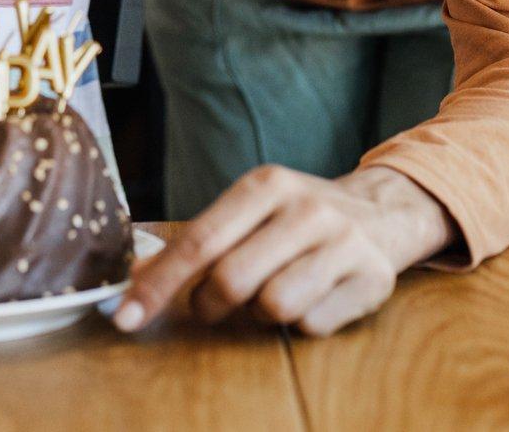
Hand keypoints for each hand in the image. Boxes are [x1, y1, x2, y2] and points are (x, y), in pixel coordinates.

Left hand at [113, 165, 454, 337]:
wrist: (382, 211)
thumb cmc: (296, 218)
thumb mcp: (249, 211)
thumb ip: (197, 241)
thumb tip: (136, 276)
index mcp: (266, 184)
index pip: (199, 241)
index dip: (158, 284)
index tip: (127, 317)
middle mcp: (306, 208)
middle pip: (231, 279)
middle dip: (209, 305)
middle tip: (212, 306)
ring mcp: (343, 242)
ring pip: (273, 306)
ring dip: (260, 314)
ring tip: (271, 293)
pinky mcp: (371, 278)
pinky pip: (311, 325)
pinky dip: (300, 321)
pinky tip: (312, 296)